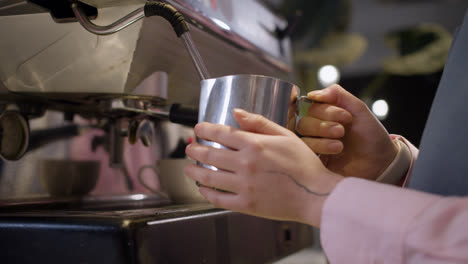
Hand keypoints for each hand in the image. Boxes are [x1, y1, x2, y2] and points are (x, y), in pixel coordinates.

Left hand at [185, 109, 342, 226]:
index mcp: (254, 145)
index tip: (199, 128)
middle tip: (190, 147)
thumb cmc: (305, 165)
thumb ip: (259, 122)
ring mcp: (244, 185)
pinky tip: (202, 188)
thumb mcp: (285, 135)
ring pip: (209, 176)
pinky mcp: (245, 204)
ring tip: (188, 168)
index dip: (205, 129)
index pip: (221, 133)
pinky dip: (206, 192)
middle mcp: (245, 164)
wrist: (316, 195)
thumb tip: (237, 112)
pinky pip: (218, 198)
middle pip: (210, 153)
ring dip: (194, 170)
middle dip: (195, 149)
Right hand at [297, 84, 397, 179]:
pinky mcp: (316, 162)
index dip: (326, 111)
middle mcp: (319, 130)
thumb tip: (313, 93)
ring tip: (340, 145)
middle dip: (323, 126)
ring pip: (304, 138)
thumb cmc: (371, 136)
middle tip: (341, 131)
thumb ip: (337, 94)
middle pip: (304, 124)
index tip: (347, 117)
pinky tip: (336, 150)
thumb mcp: (359, 109)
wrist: (381, 162)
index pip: (312, 108)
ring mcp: (317, 147)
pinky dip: (320, 148)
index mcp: (327, 116)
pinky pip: (307, 153)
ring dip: (322, 139)